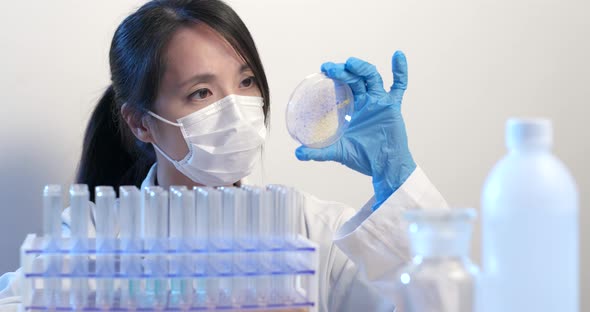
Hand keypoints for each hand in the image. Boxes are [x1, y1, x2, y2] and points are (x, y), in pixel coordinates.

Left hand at [295, 51, 415, 209]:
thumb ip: (318, 152)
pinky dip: (400, 71)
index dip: (334, 76)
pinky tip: (398, 55)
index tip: (324, 70)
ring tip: (351, 63)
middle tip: (330, 68)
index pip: (341, 85)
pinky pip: (399, 86)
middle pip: (354, 78)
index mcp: (350, 107)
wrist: (383, 167)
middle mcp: (364, 100)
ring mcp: (379, 101)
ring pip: (371, 77)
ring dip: (361, 68)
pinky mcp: (392, 106)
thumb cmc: (361, 157)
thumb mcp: (336, 152)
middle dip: (343, 71)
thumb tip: (297, 154)